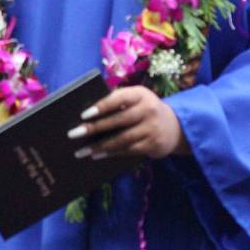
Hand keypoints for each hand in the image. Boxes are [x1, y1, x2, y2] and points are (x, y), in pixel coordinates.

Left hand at [67, 86, 189, 160]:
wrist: (175, 126)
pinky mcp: (153, 144)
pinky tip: (97, 155)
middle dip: (94, 128)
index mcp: (140, 94)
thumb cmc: (144, 109)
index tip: (84, 115)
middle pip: (118, 120)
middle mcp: (148, 110)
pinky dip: (111, 153)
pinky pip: (128, 150)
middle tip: (74, 134)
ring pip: (122, 139)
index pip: (118, 98)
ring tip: (82, 151)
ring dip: (100, 146)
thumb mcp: (136, 99)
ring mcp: (152, 128)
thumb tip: (87, 114)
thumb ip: (117, 101)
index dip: (101, 106)